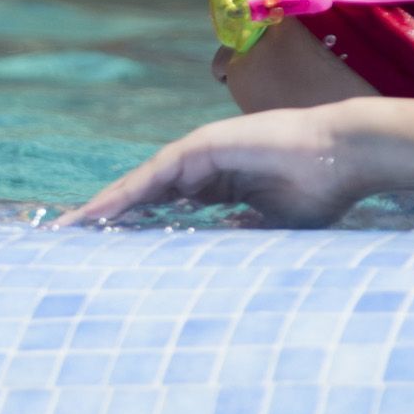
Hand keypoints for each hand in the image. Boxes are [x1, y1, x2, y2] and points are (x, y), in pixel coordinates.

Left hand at [61, 111, 356, 228]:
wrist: (344, 157)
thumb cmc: (321, 193)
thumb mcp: (271, 228)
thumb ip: (239, 239)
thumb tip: (208, 268)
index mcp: (218, 186)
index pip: (165, 207)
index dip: (134, 226)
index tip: (104, 251)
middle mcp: (203, 168)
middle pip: (144, 194)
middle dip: (108, 217)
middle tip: (69, 240)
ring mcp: (201, 153)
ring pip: (143, 183)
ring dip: (108, 205)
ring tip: (73, 229)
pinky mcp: (203, 145)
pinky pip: (157, 172)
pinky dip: (129, 192)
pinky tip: (104, 211)